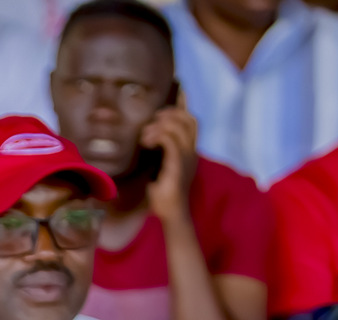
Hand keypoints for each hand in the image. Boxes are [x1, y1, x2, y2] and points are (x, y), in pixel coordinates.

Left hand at [139, 103, 199, 221]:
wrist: (171, 213)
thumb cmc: (163, 192)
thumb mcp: (160, 165)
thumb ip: (159, 149)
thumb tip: (146, 136)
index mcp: (189, 149)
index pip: (191, 120)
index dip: (184, 103)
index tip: (178, 87)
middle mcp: (192, 151)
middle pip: (188, 118)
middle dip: (169, 113)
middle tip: (151, 121)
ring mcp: (187, 158)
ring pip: (180, 126)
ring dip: (160, 125)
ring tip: (146, 136)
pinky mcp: (179, 166)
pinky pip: (171, 142)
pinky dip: (158, 137)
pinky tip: (147, 142)